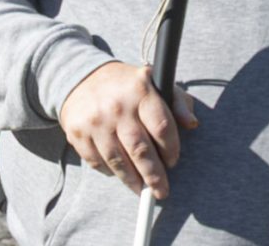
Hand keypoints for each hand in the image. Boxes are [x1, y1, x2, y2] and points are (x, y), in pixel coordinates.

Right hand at [58, 61, 197, 197]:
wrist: (81, 77)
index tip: (172, 161)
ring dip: (132, 180)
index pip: (162, 128)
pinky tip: (118, 171)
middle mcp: (117, 105)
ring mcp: (95, 120)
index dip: (171, 150)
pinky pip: (97, 162)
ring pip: (118, 161)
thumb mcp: (156, 84)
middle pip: (140, 150)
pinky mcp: (77, 132)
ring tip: (141, 188)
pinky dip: (110, 172)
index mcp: (140, 90)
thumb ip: (178, 102)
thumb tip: (191, 123)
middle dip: (154, 176)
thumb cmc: (127, 87)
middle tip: (161, 191)